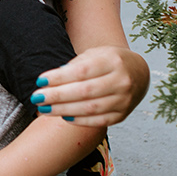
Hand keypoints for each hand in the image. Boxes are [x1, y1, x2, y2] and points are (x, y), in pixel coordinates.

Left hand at [31, 45, 148, 126]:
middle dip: (57, 96)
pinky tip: (64, 116)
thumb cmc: (110, 61)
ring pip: (90, 108)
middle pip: (84, 91)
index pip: (81, 71)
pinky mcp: (123, 115)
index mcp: (113, 61)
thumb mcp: (95, 54)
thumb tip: (52, 81)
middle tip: (36, 98)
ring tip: (45, 108)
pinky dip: (80, 120)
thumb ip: (75, 65)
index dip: (59, 78)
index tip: (40, 81)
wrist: (139, 73)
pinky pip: (99, 121)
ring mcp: (124, 100)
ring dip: (64, 110)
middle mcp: (122, 81)